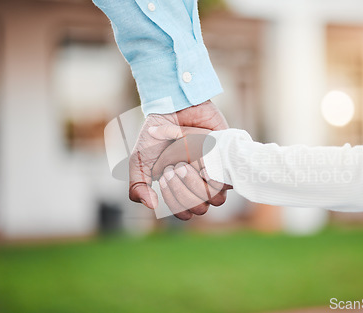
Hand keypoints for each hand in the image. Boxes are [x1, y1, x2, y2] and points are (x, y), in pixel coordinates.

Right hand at [128, 100, 227, 215]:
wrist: (173, 107)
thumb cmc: (156, 135)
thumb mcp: (139, 161)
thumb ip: (137, 186)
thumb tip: (151, 205)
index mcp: (182, 189)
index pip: (185, 214)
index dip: (174, 203)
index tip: (163, 179)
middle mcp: (200, 184)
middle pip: (200, 209)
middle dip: (182, 191)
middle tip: (170, 169)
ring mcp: (214, 173)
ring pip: (215, 198)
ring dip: (195, 183)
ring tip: (182, 163)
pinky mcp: (225, 159)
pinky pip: (223, 178)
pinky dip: (206, 169)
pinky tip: (196, 155)